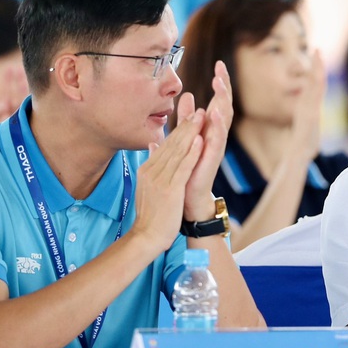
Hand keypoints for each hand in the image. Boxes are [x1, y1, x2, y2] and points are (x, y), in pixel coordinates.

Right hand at [133, 109, 204, 250]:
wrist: (146, 236)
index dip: (178, 131)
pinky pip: (183, 167)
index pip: (165, 146)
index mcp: (147, 169)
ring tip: (201, 118)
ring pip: (178, 152)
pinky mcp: (170, 189)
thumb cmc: (150, 214)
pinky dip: (192, 153)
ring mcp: (160, 179)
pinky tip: (200, 141)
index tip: (189, 118)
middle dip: (186, 127)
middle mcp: (152, 171)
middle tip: (198, 112)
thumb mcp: (147, 186)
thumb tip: (152, 146)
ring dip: (191, 133)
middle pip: (171, 144)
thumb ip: (151, 166)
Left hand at [181, 61, 233, 220]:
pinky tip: (216, 115)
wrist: (187, 196)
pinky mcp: (212, 158)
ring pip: (224, 119)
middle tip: (221, 70)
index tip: (219, 63)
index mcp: (209, 127)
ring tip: (220, 85)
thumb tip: (185, 95)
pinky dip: (218, 127)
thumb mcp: (185, 137)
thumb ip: (186, 118)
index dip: (220, 83)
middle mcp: (216, 134)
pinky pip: (218, 140)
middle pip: (224, 105)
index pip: (217, 100)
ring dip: (222, 102)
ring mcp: (216, 146)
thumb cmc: (188, 166)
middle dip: (224, 87)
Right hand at [290, 50, 326, 163]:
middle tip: (318, 49)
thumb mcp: (310, 128)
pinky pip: (313, 99)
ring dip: (316, 71)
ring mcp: (306, 110)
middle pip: (312, 81)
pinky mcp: (308, 117)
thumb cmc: (305, 146)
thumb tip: (312, 116)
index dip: (316, 71)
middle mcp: (306, 106)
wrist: (297, 157)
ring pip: (313, 87)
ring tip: (318, 57)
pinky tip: (319, 77)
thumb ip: (311, 119)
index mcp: (308, 107)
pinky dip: (316, 86)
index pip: (314, 85)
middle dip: (316, 65)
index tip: (319, 56)